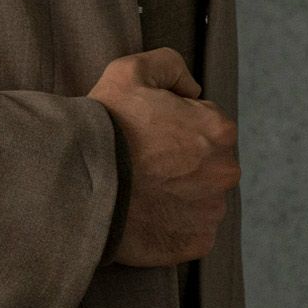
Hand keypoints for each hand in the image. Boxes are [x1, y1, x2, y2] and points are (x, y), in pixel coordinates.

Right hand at [88, 47, 239, 267]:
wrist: (81, 183)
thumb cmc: (107, 125)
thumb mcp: (130, 70)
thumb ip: (170, 64)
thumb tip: (192, 89)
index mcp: (219, 130)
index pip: (205, 123)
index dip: (173, 124)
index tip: (147, 132)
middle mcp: (226, 172)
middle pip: (207, 162)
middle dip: (182, 160)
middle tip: (143, 161)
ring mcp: (212, 211)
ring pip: (201, 197)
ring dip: (179, 192)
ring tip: (141, 188)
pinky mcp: (197, 243)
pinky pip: (191, 230)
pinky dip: (173, 223)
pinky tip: (146, 212)